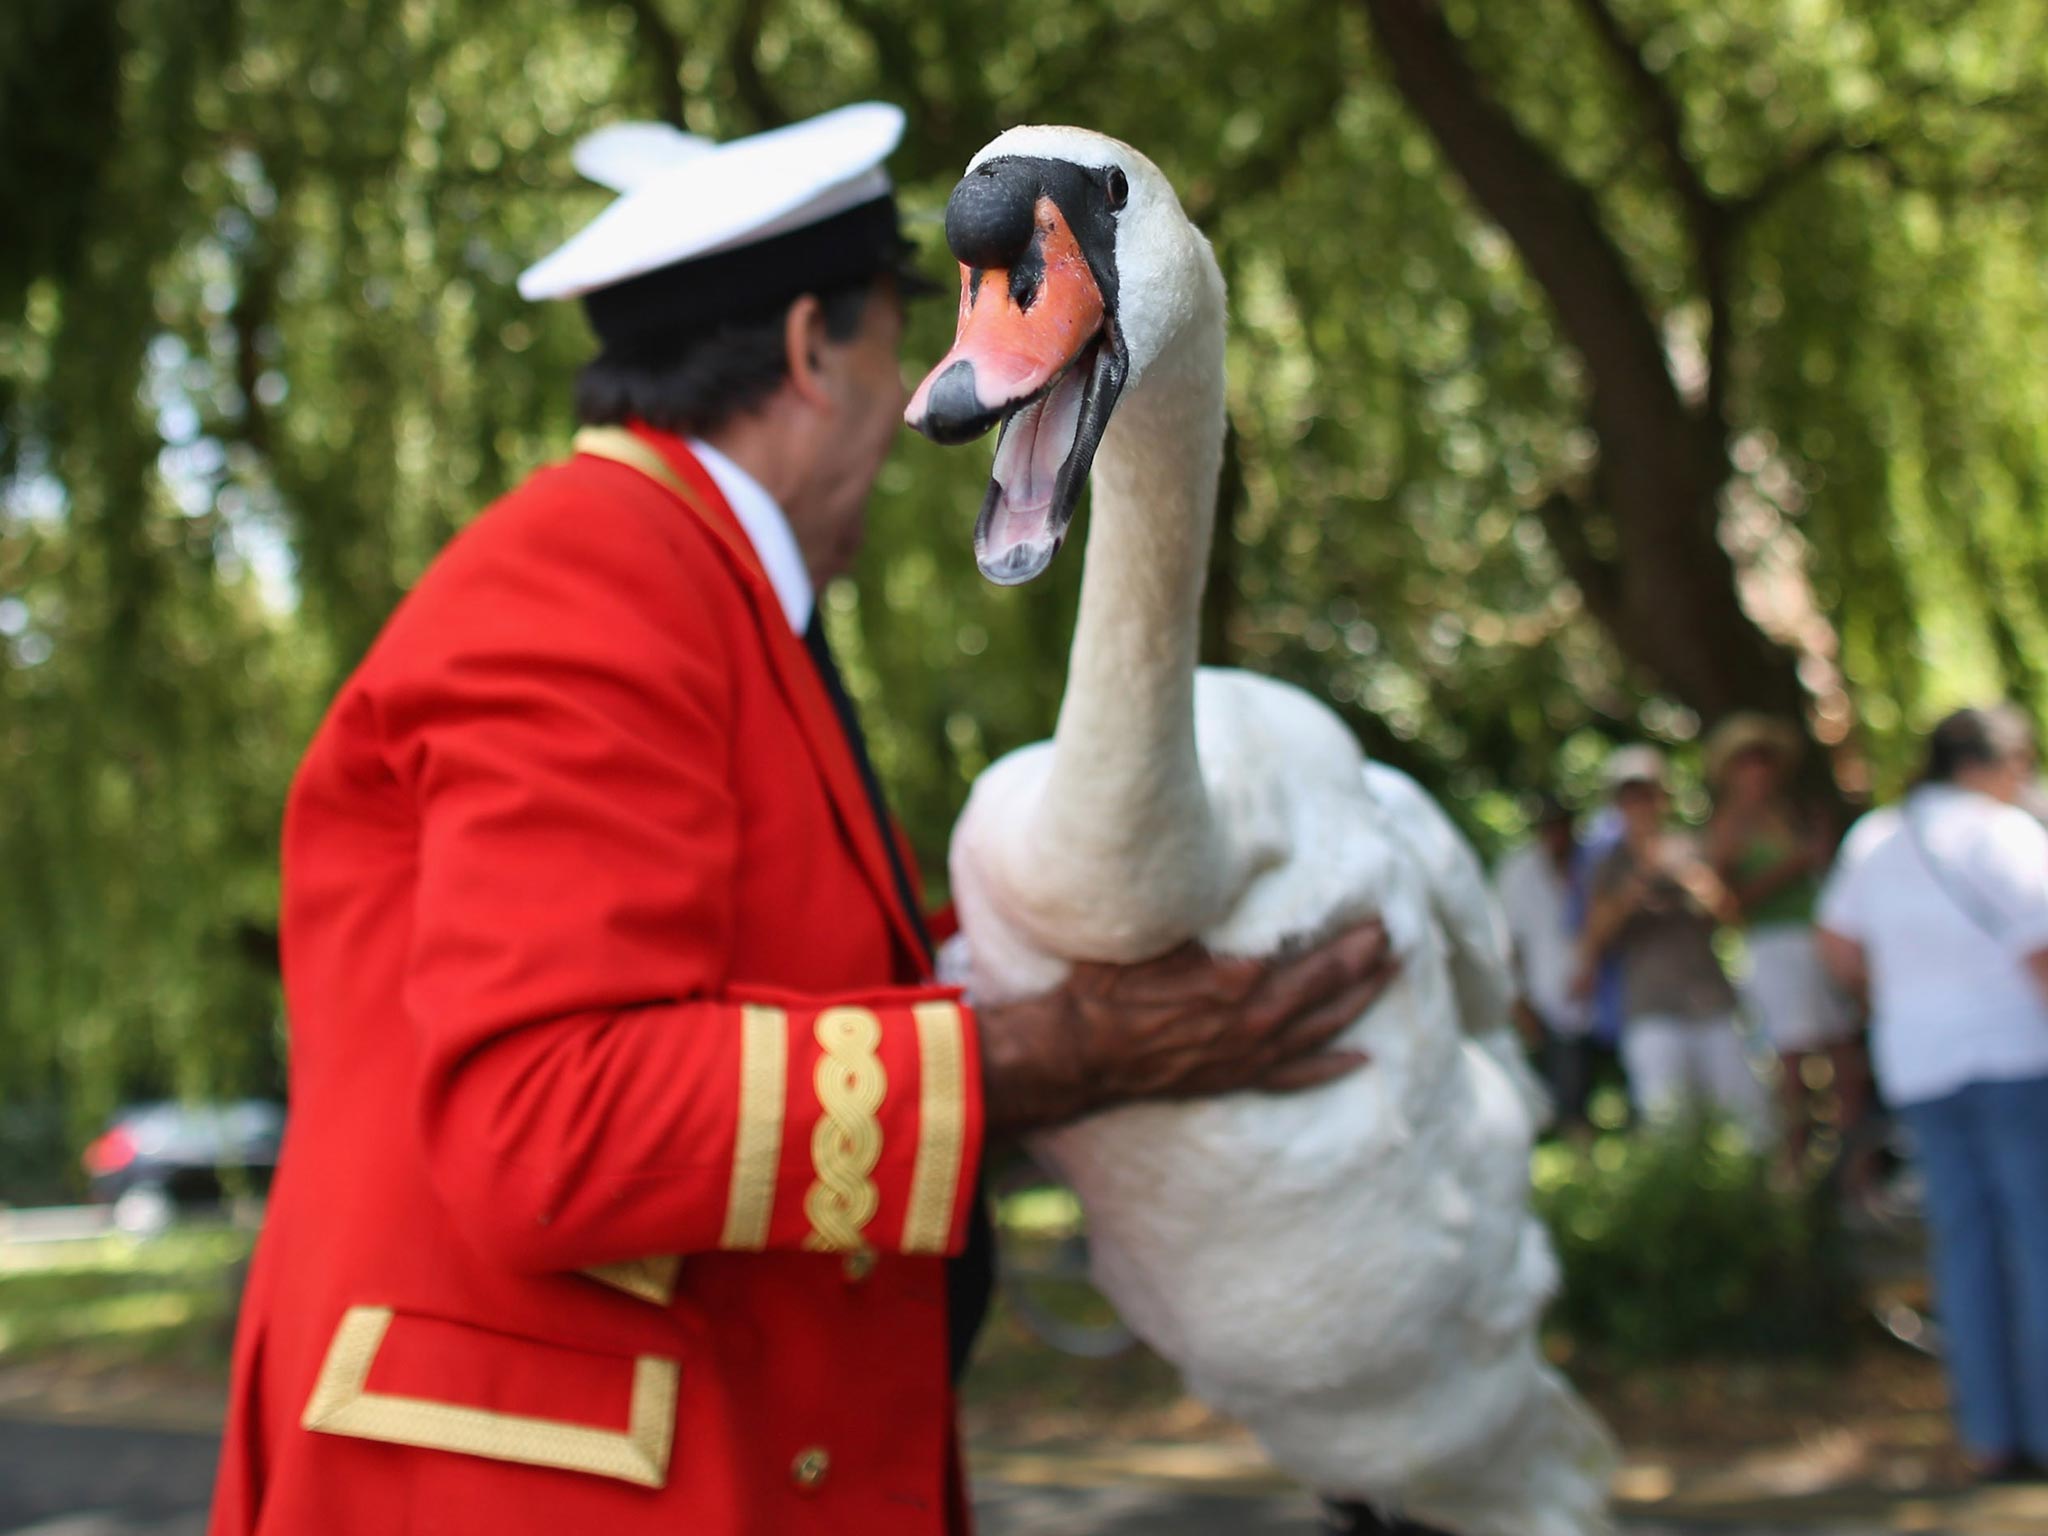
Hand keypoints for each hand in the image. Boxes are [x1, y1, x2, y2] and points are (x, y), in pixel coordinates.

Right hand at [978, 918, 1397, 1135]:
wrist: (1082, 1050)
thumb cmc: (1111, 982)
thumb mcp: (1157, 929)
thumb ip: (1203, 907)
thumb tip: (1240, 868)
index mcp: (1241, 979)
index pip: (1315, 954)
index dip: (1352, 936)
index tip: (1380, 912)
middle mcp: (1256, 1019)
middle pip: (1329, 988)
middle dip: (1367, 960)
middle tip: (1398, 935)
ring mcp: (1250, 1053)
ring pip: (1325, 1028)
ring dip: (1361, 1001)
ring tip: (1391, 975)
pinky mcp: (1237, 1076)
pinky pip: (1298, 1075)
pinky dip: (1332, 1066)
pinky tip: (1362, 1059)